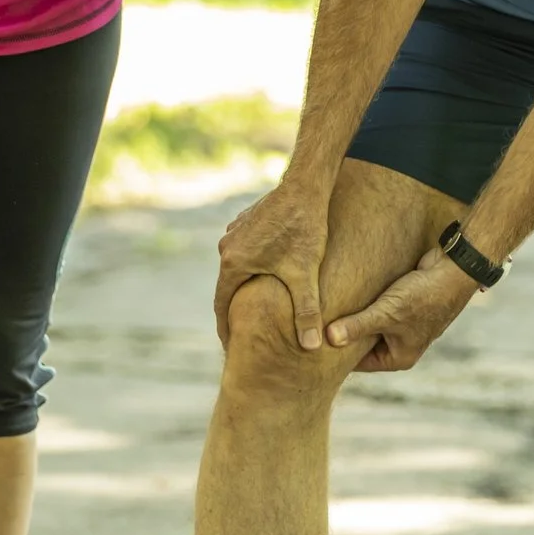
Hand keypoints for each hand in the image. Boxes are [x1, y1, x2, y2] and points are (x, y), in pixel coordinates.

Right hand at [214, 180, 330, 349]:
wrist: (307, 186)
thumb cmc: (305, 230)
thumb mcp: (305, 275)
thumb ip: (307, 312)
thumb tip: (311, 347)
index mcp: (233, 263)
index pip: (222, 306)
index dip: (227, 329)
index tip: (232, 348)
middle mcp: (227, 247)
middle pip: (227, 287)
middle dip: (236, 310)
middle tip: (244, 333)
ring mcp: (235, 232)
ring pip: (237, 269)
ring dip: (244, 287)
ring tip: (254, 305)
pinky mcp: (247, 222)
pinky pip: (246, 252)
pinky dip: (252, 267)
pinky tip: (267, 275)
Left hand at [326, 248, 478, 371]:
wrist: (454, 270)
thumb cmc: (424, 296)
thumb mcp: (387, 313)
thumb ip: (357, 326)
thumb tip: (327, 339)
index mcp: (399, 357)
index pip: (358, 363)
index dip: (337, 354)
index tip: (314, 344)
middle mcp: (400, 344)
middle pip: (361, 344)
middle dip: (343, 334)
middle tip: (314, 326)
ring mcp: (401, 324)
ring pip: (368, 324)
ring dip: (353, 316)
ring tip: (327, 308)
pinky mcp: (401, 304)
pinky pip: (375, 308)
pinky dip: (363, 303)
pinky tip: (345, 292)